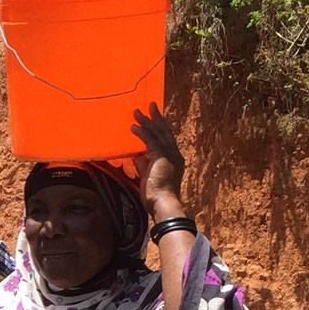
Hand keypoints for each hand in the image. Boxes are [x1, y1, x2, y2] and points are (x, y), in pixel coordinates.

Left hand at [131, 104, 185, 218]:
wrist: (163, 204)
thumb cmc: (156, 196)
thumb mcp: (148, 177)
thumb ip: (143, 165)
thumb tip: (136, 155)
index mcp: (173, 160)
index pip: (166, 140)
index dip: (160, 128)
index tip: (154, 118)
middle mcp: (174, 155)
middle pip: (165, 131)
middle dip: (157, 117)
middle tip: (151, 105)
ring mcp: (169, 155)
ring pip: (157, 133)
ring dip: (147, 121)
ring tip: (137, 112)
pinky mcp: (161, 157)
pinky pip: (150, 141)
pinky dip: (141, 132)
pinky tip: (133, 126)